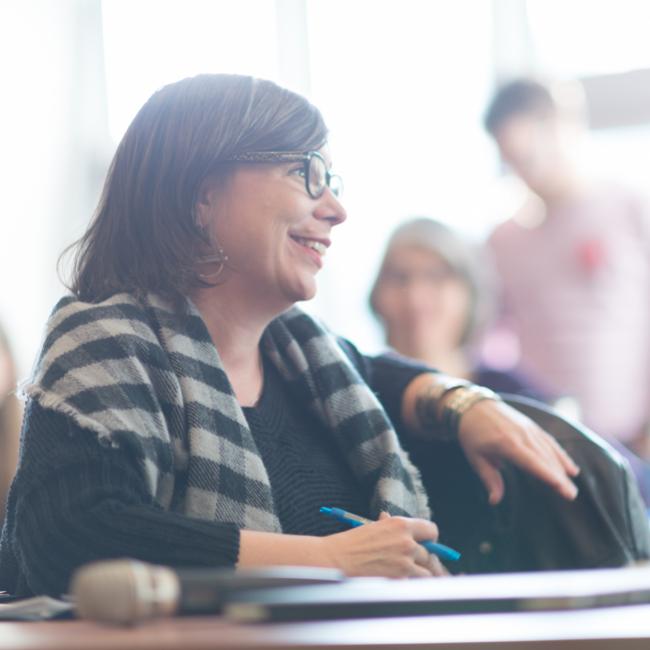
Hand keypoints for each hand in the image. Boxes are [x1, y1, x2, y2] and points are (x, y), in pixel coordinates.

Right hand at [321, 512, 446, 577]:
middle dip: (422, 558)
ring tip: (405, 573)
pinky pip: (413, 583)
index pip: (431, 530)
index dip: (429, 538)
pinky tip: (396, 580)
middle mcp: (407, 542)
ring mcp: (405, 562)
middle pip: (430, 552)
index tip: (425, 542)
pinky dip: (408, 583)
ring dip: (418, 572)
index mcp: (400, 524)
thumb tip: (388, 518)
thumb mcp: (372, 527)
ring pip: (426, 571)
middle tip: (410, 561)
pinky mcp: (400, 579)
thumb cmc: (351, 543)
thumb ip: (387, 524)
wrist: (336, 559)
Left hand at [457, 399, 579, 504]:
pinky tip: (570, 468)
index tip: (563, 489)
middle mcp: (522, 435)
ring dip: (562, 468)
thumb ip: (489, 479)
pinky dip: (561, 454)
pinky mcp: (531, 425)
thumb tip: (494, 501)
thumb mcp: (475, 458)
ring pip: (549, 451)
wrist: (472, 405)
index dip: (549, 476)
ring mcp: (528, 428)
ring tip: (571, 486)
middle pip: (545, 459)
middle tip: (571, 496)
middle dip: (559, 477)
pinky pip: (549, 441)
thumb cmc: (471, 434)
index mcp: (507, 444)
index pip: (532, 463)